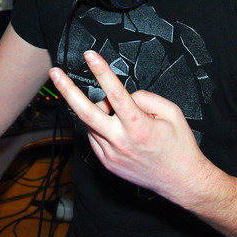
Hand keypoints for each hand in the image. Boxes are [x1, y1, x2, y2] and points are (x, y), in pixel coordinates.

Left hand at [48, 50, 207, 199]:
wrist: (181, 181)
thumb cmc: (179, 147)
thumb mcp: (172, 113)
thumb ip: (146, 98)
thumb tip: (124, 96)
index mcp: (139, 126)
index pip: (115, 92)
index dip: (101, 71)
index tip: (90, 56)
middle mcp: (121, 141)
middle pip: (85, 111)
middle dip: (67, 89)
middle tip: (54, 73)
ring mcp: (111, 154)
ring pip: (92, 123)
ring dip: (99, 112)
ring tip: (118, 116)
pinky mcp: (107, 163)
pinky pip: (95, 138)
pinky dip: (100, 128)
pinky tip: (117, 130)